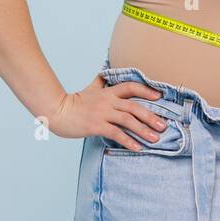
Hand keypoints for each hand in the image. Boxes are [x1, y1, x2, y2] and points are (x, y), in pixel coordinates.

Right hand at [45, 73, 168, 150]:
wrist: (56, 112)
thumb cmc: (74, 102)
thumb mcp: (89, 89)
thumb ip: (99, 81)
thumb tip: (104, 73)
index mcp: (108, 92)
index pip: (130, 87)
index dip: (146, 90)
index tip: (159, 97)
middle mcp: (107, 101)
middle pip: (134, 107)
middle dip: (151, 116)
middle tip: (163, 125)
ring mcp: (102, 113)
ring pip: (127, 120)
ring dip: (143, 130)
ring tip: (155, 138)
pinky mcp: (96, 126)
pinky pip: (116, 133)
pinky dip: (128, 141)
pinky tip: (137, 148)